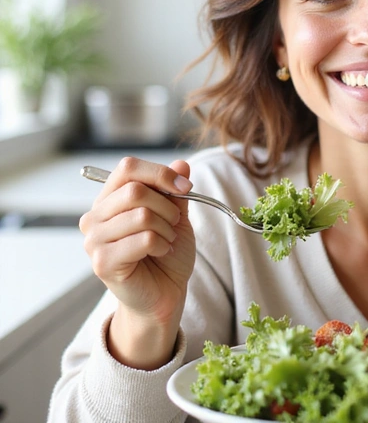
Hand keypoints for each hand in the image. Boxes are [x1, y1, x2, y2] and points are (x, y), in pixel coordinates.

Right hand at [79, 157, 195, 368]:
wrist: (165, 292)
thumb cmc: (167, 253)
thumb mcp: (177, 216)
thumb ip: (175, 191)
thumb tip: (181, 164)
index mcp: (109, 199)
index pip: (128, 167)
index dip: (160, 173)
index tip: (186, 187)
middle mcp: (95, 216)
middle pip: (135, 190)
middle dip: (168, 206)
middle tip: (175, 224)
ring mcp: (94, 240)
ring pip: (142, 215)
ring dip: (167, 229)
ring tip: (167, 241)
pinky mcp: (102, 262)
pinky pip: (143, 239)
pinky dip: (162, 244)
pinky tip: (161, 252)